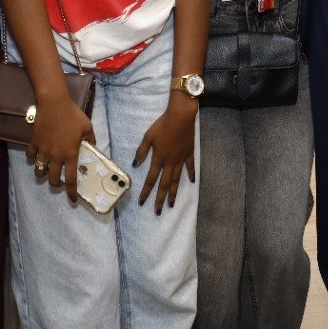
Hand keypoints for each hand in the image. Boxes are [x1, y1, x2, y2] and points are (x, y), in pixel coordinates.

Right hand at [26, 91, 95, 202]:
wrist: (54, 103)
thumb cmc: (73, 115)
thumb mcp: (87, 127)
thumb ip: (91, 140)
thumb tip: (93, 147)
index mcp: (70, 154)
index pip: (70, 178)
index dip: (71, 191)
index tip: (73, 199)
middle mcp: (56, 156)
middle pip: (52, 179)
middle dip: (55, 184)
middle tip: (58, 182)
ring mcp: (43, 150)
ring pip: (39, 171)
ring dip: (42, 174)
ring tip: (45, 171)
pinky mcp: (34, 142)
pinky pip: (30, 156)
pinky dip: (33, 158)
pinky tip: (36, 156)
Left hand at [134, 92, 196, 213]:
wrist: (180, 116)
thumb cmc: (162, 124)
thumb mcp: (148, 136)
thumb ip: (142, 151)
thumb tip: (135, 164)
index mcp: (158, 159)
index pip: (150, 179)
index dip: (146, 192)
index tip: (142, 202)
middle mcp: (170, 162)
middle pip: (164, 184)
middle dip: (160, 199)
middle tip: (158, 211)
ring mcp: (180, 159)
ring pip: (176, 179)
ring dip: (173, 193)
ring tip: (172, 204)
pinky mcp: (189, 153)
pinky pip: (190, 167)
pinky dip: (191, 175)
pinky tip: (192, 182)